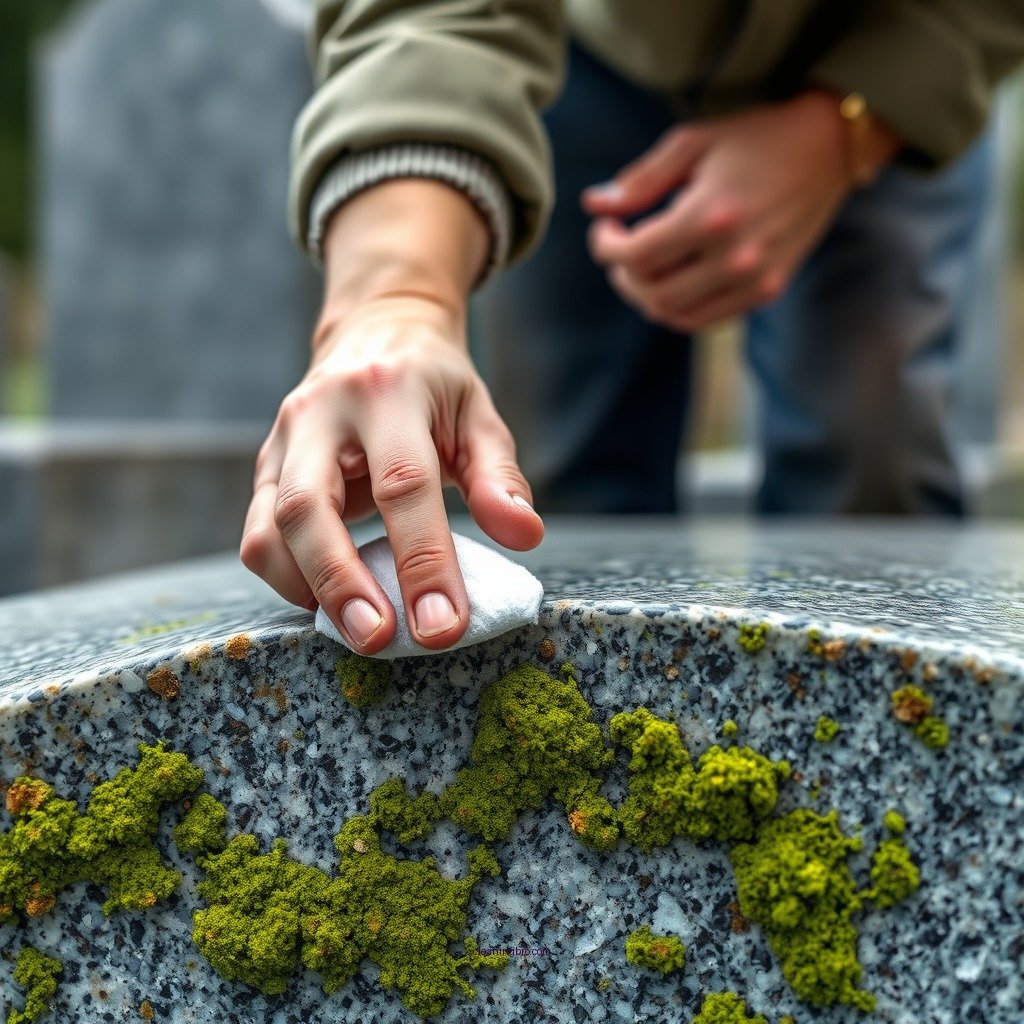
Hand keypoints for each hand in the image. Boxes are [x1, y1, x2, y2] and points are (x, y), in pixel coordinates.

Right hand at [241, 181, 543, 653]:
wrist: (373, 336)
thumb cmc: (435, 388)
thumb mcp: (479, 416)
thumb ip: (502, 477)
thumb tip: (525, 537)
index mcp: (388, 393)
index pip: (403, 486)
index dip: (423, 560)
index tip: (444, 625)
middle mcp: (321, 413)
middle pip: (310, 509)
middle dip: (342, 585)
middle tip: (379, 641)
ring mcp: (282, 441)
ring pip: (269, 528)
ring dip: (308, 590)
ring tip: (357, 632)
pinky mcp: (264, 469)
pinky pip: (258, 535)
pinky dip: (288, 580)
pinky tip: (329, 602)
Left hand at [582, 88, 899, 331]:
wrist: (829, 148)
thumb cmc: (756, 139)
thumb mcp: (693, 144)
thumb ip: (641, 179)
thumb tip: (593, 204)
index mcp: (710, 215)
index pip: (636, 256)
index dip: (606, 246)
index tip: (605, 228)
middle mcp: (734, 256)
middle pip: (653, 293)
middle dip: (623, 276)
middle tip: (620, 251)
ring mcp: (754, 279)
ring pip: (678, 315)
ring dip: (649, 297)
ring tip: (643, 269)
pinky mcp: (768, 289)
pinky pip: (708, 318)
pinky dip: (681, 308)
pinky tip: (676, 279)